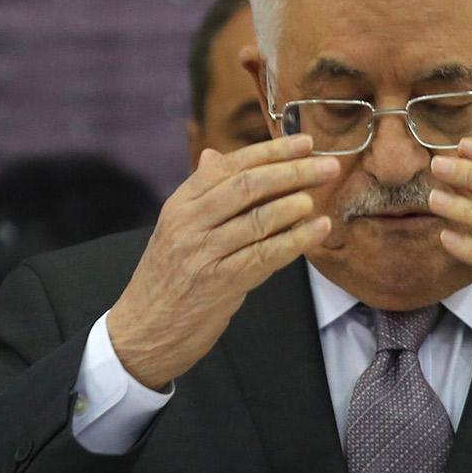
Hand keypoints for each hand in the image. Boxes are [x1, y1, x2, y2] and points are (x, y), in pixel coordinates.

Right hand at [107, 135, 341, 389]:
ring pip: (259, 219)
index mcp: (181, 203)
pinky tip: (318, 229)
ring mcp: (204, 252)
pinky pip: (266, 255)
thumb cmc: (168, 276)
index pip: (230, 165)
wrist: (143, 330)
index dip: (272, 151)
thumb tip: (216, 154)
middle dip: (293, 172)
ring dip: (295, 205)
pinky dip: (297, 240)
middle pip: (248, 186)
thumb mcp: (177, 228)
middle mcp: (189, 222)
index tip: (306, 143)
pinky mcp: (220, 282)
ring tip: (317, 198)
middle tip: (328, 165)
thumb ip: (202, 193)